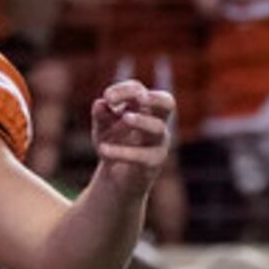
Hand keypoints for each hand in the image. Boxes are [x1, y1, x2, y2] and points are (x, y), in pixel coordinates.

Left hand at [88, 79, 176, 196]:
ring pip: (158, 128)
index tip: (107, 97)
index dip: (125, 90)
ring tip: (125, 118)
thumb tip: (100, 103)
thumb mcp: (102, 128)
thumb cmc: (113, 144)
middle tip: (139, 98)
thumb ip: (101, 116)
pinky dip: (121, 151)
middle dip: (155, 98)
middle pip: (167, 102)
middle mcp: (156, 122)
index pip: (139, 90)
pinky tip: (103, 150)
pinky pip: (142, 155)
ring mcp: (158, 142)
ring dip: (141, 121)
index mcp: (144, 108)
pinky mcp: (154, 162)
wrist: (116, 178)